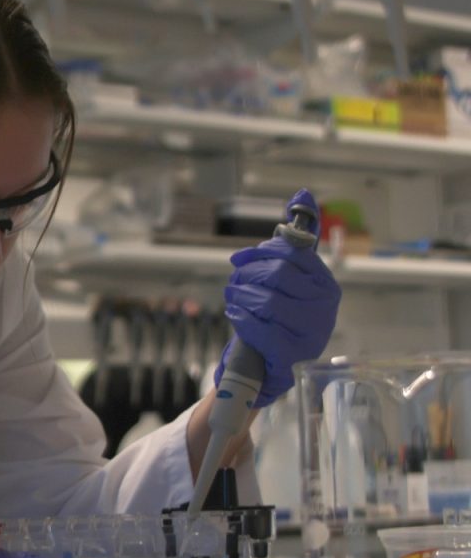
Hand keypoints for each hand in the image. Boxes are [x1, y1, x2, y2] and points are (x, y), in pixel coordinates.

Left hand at [214, 188, 340, 407]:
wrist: (270, 364)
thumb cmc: (277, 315)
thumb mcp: (285, 279)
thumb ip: (291, 242)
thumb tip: (303, 194)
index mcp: (325, 283)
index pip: (292, 254)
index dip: (260, 252)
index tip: (239, 259)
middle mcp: (325, 306)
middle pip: (277, 274)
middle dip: (247, 274)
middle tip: (234, 280)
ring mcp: (312, 331)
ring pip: (266, 300)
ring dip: (239, 295)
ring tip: (233, 296)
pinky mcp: (292, 353)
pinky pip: (259, 327)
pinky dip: (240, 317)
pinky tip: (235, 314)